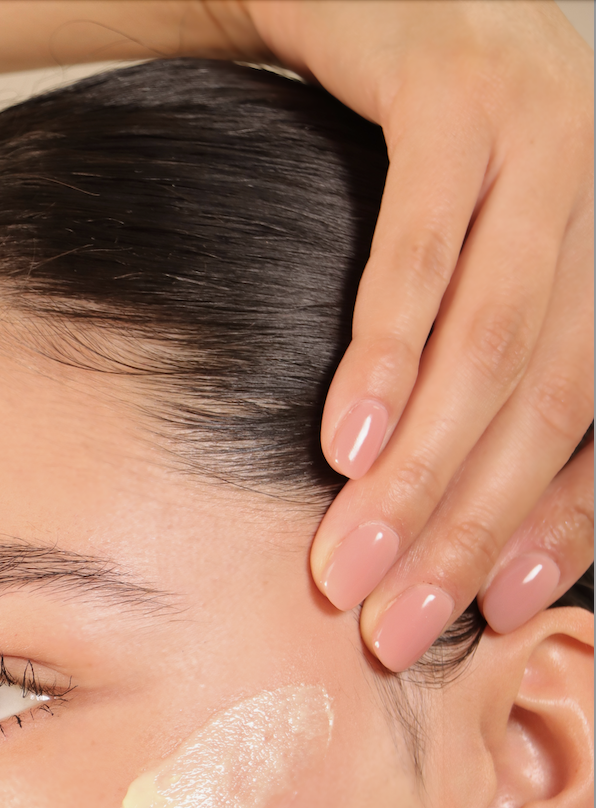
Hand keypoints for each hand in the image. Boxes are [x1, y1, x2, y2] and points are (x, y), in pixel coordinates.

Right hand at [238, 0, 592, 669]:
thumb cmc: (413, 148)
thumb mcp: (475, 256)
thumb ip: (479, 364)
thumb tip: (448, 510)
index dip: (555, 528)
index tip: (483, 612)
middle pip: (555, 399)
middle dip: (468, 530)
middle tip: (393, 625)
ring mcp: (552, 129)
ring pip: (497, 341)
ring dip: (420, 473)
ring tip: (351, 566)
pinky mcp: (463, 88)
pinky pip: (427, 244)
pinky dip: (385, 354)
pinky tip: (346, 444)